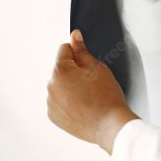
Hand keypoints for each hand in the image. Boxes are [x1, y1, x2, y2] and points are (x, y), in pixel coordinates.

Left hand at [47, 30, 139, 153]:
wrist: (110, 125)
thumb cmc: (107, 97)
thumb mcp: (98, 68)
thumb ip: (82, 51)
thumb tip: (74, 36)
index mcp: (60, 70)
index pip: (64, 50)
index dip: (79, 54)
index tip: (88, 65)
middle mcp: (50, 86)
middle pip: (61, 69)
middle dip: (74, 72)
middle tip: (92, 83)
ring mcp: (51, 102)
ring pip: (60, 86)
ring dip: (70, 87)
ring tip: (89, 96)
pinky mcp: (53, 116)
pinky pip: (59, 102)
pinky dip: (68, 102)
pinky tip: (83, 106)